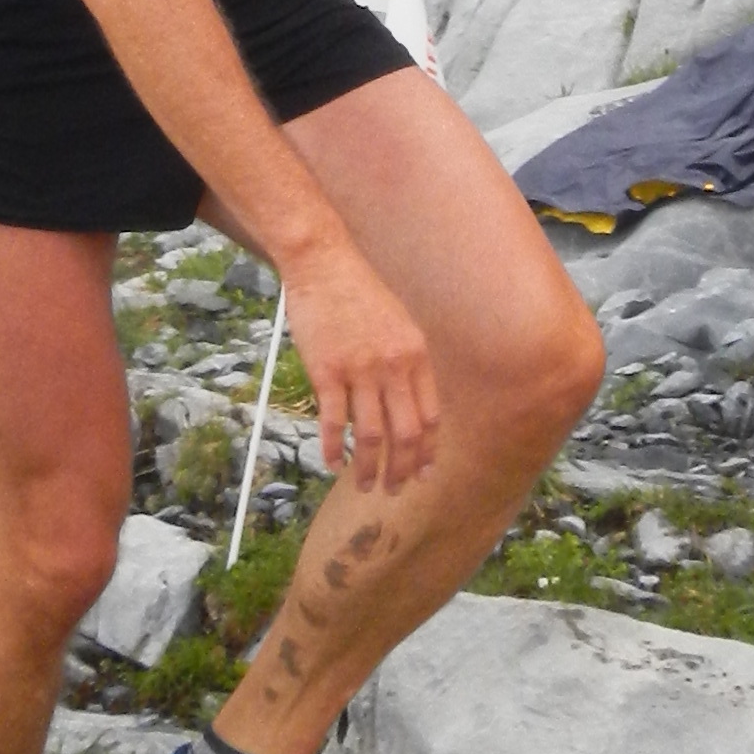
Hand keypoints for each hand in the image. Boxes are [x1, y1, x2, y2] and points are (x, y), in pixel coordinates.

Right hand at [280, 233, 439, 492]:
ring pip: (370, 435)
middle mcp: (393, 366)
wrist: (324, 263)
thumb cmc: (358, 291)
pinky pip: (333, 421)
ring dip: (368, 468)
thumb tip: (407, 400)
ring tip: (365, 486)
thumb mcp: (397, 323)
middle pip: (405, 433)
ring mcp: (360, 370)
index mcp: (415, 355)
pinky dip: (333, 448)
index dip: (427, 450)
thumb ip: (405, 361)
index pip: (429, 416)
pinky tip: (331, 463)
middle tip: (394, 490)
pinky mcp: (326, 371)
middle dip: (402, 469)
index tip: (423, 471)